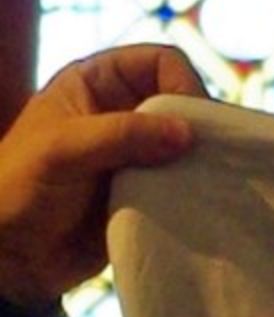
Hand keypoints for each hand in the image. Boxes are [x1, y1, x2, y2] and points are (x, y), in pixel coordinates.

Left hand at [0, 45, 206, 307]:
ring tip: (210, 184)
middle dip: (199, 127)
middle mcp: (120, 112)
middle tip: (211, 159)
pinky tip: (201, 203)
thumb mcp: (63, 150)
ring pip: (188, 145)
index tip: (193, 124)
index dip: (182, 83)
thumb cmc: (20, 188)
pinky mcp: (147, 192)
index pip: (158, 62)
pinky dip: (196, 190)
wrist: (14, 254)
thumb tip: (187, 133)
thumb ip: (122, 135)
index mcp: (95, 84)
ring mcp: (136, 155)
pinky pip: (184, 182)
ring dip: (201, 162)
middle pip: (181, 102)